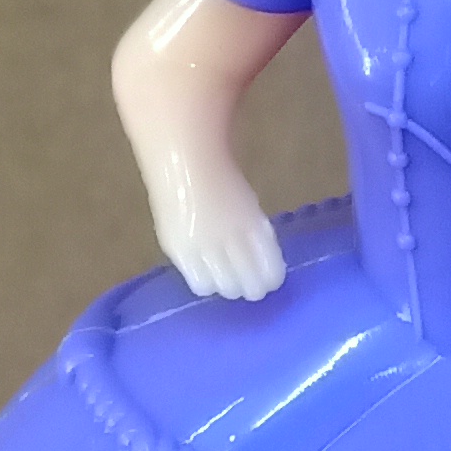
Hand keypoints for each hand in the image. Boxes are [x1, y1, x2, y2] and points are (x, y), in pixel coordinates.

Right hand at [159, 166, 285, 300]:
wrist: (184, 162)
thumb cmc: (221, 177)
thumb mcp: (248, 206)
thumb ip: (255, 234)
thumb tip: (263, 264)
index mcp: (254, 226)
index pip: (269, 269)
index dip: (271, 279)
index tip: (271, 281)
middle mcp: (230, 239)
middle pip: (247, 283)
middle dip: (251, 287)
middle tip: (249, 287)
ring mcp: (203, 247)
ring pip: (224, 287)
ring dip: (228, 287)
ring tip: (226, 281)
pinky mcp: (179, 251)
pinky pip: (198, 282)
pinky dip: (206, 283)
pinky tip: (206, 275)